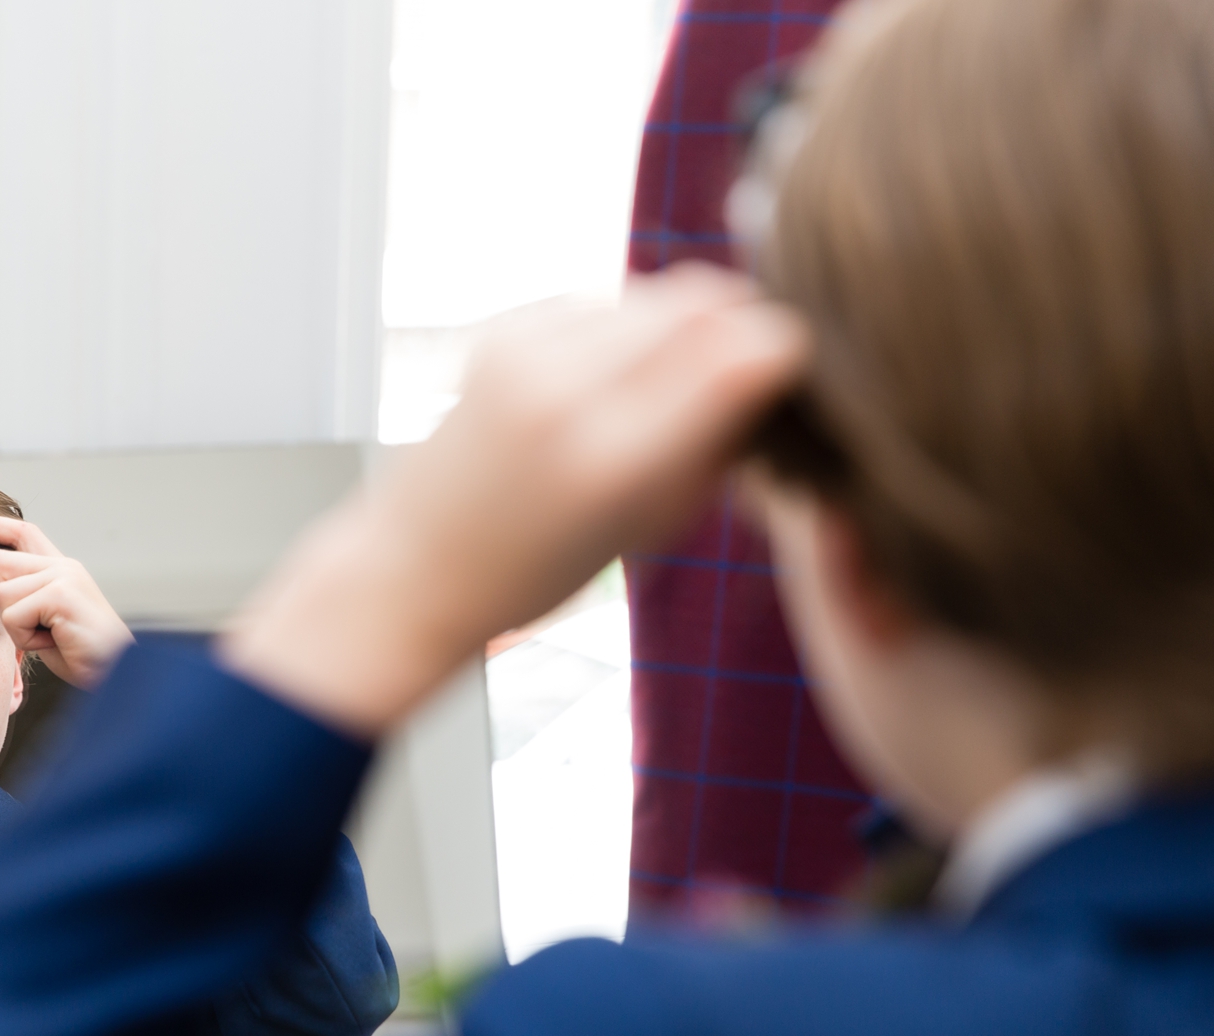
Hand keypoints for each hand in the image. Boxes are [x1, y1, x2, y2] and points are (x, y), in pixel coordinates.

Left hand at [0, 514, 135, 689]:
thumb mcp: (48, 620)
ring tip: (46, 635)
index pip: (22, 532)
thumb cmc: (84, 653)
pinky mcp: (61, 594)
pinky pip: (13, 615)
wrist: (116, 670)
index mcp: (61, 569)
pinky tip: (52, 640)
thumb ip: (26, 598)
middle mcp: (63, 566)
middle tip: (29, 625)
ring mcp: (63, 577)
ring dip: (15, 625)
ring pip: (1, 592)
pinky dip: (25, 637)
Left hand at [221, 264, 807, 737]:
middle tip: (749, 368)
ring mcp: (526, 354)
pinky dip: (626, 328)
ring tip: (672, 386)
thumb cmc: (541, 565)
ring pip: (655, 292)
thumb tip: (777, 368)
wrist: (419, 562)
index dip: (786, 351)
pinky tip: (611, 378)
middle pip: (703, 301)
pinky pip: (602, 302)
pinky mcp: (503, 332)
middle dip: (740, 324)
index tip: (794, 372)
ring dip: (683, 325)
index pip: (741, 354)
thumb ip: (717, 445)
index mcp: (614, 461)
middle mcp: (566, 393)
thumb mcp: (652, 524)